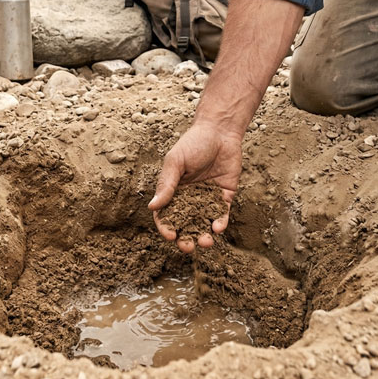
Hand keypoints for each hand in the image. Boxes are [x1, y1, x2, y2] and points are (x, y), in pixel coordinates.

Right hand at [148, 122, 241, 252]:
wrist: (220, 131)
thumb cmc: (193, 143)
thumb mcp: (176, 162)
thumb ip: (167, 184)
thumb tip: (152, 207)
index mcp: (173, 191)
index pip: (166, 215)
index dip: (167, 227)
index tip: (170, 236)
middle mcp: (189, 198)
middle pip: (185, 224)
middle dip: (186, 238)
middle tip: (188, 247)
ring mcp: (207, 198)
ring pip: (204, 223)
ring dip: (204, 235)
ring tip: (206, 242)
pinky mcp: (224, 196)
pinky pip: (221, 213)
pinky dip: (220, 222)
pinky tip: (218, 227)